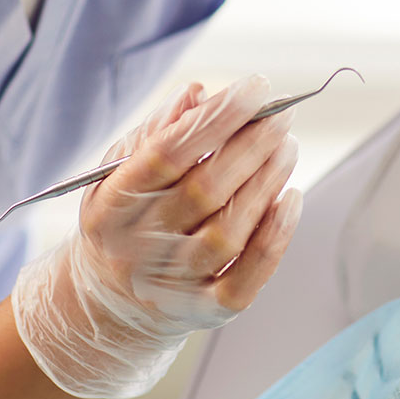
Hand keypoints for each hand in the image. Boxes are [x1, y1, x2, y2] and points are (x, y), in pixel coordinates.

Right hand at [11, 75, 302, 398]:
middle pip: (205, 190)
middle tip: (283, 115)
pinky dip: (274, 238)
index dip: (217, 118)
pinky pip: (246, 278)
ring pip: (229, 231)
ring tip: (287, 147)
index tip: (256, 87)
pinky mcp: (205, 311)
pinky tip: (290, 199)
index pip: (168, 153)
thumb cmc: (126, 218)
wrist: (109, 303)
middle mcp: (138, 246)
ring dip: (267, 182)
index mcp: (112, 203)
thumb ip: (156, 131)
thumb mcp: (120, 171)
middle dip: (252, 145)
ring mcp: (172, 283)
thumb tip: (199, 93)